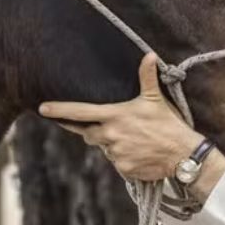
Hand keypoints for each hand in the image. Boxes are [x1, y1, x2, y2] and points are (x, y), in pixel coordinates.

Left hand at [38, 53, 204, 182]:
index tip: (42, 108)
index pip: (80, 112)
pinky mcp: (123, 169)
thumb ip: (147, 77)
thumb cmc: (169, 124)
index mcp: (114, 116)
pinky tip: (140, 153)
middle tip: (118, 128)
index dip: (59, 110)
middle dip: (97, 132)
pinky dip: (125, 159)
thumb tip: (149, 55)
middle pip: (90, 135)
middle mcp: (110, 135)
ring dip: (115, 145)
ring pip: (105, 149)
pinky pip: (117, 163)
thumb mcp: (155, 99)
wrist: (182, 153)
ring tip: (136, 140)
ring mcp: (115, 154)